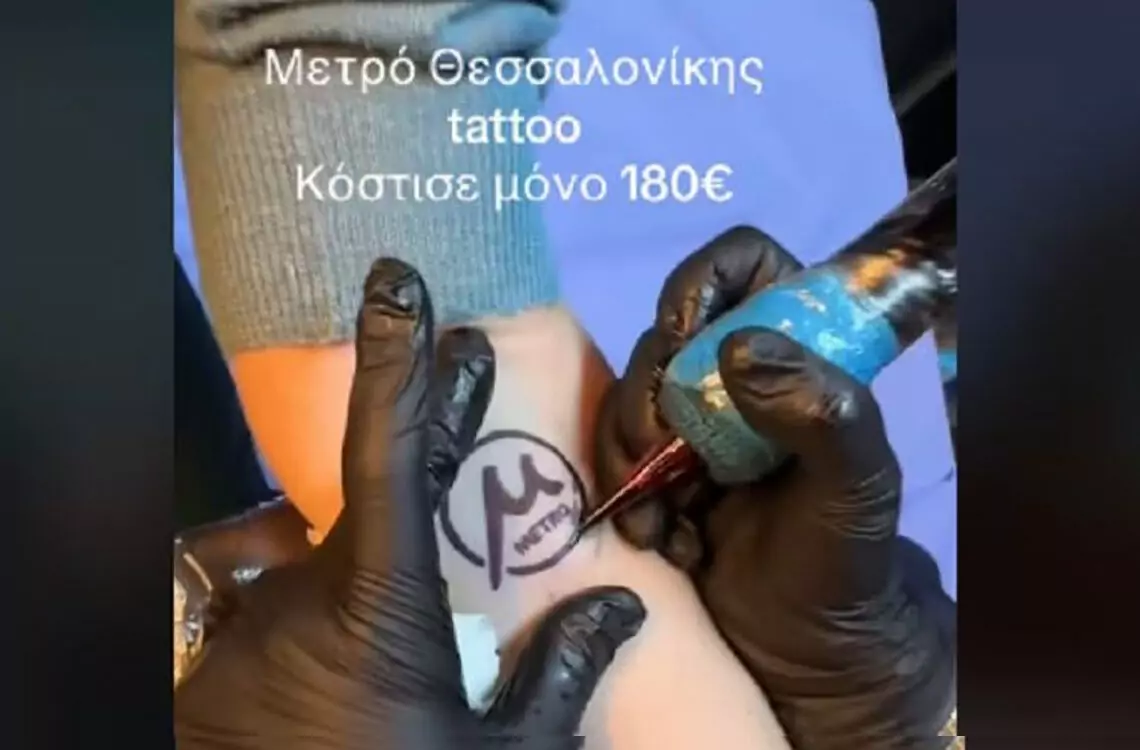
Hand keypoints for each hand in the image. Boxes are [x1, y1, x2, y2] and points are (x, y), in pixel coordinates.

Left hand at [176, 258, 645, 748]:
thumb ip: (557, 675)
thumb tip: (617, 601)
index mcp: (377, 605)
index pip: (387, 452)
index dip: (400, 362)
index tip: (398, 282)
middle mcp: (298, 599)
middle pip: (362, 510)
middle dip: (423, 449)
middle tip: (475, 374)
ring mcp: (246, 634)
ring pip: (318, 574)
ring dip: (366, 586)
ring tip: (403, 651)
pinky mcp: (215, 670)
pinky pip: (277, 621)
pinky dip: (319, 634)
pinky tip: (350, 686)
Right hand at [594, 228, 955, 748]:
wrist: (803, 654)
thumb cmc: (843, 562)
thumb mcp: (857, 487)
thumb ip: (824, 411)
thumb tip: (737, 351)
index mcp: (798, 350)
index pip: (745, 261)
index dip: (705, 283)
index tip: (687, 343)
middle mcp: (738, 374)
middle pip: (662, 335)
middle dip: (652, 399)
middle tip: (669, 461)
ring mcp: (690, 422)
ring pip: (625, 397)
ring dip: (630, 460)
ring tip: (664, 522)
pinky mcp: (653, 471)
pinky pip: (609, 455)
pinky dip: (627, 498)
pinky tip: (664, 541)